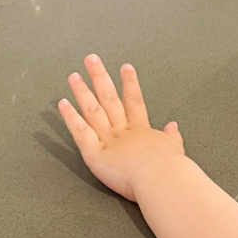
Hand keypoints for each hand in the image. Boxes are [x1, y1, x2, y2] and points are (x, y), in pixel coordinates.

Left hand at [58, 55, 184, 201]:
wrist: (160, 178)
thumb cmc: (169, 168)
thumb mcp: (174, 148)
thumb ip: (171, 136)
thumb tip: (173, 126)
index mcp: (141, 130)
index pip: (134, 101)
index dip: (129, 83)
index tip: (125, 67)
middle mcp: (122, 131)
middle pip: (109, 98)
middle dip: (100, 77)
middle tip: (91, 59)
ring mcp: (107, 139)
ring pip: (92, 110)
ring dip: (82, 91)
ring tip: (73, 76)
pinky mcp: (94, 153)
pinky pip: (79, 131)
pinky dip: (70, 117)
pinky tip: (63, 103)